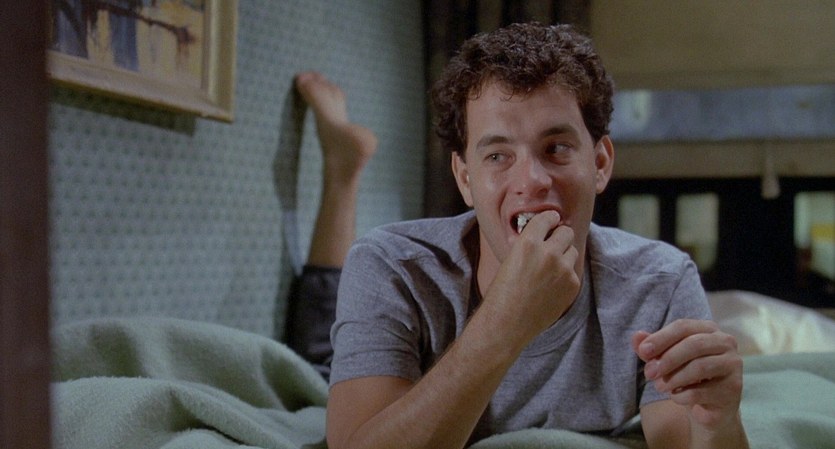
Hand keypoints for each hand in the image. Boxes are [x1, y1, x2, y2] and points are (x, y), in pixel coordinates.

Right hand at [486, 211, 579, 342]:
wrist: (507, 324)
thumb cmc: (502, 293)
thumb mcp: (510, 259)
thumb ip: (529, 245)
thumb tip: (546, 234)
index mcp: (528, 242)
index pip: (547, 218)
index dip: (550, 219)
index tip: (551, 221)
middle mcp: (549, 252)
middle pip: (566, 231)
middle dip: (559, 236)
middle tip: (552, 246)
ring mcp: (564, 270)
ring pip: (572, 251)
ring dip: (564, 256)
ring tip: (549, 271)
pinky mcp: (573, 285)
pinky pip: (574, 272)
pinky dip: (565, 277)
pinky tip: (550, 287)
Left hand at [632, 320, 743, 430]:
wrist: (708, 406)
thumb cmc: (686, 375)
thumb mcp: (664, 360)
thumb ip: (651, 348)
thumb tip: (636, 336)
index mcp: (708, 329)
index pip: (683, 326)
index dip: (661, 338)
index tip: (643, 352)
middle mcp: (725, 342)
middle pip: (693, 345)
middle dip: (667, 359)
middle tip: (649, 373)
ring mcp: (733, 365)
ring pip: (699, 367)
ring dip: (673, 378)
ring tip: (660, 387)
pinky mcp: (733, 388)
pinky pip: (702, 391)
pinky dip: (682, 395)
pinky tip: (675, 397)